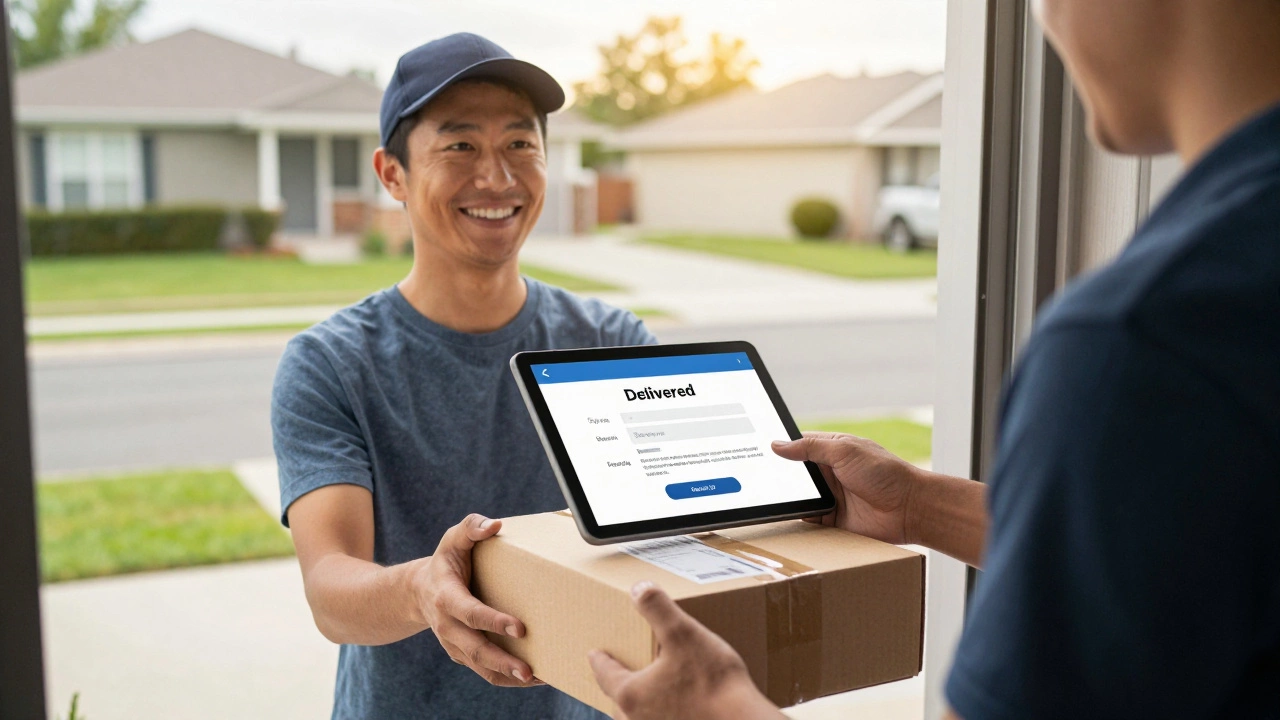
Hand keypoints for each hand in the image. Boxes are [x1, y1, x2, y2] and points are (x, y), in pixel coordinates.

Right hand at [415, 514, 538, 686]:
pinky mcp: (461, 654)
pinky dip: (504, 678)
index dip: (494, 621)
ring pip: (479, 666)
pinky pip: (482, 670)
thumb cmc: (445, 561)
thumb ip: (471, 527)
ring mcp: (453, 643)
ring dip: (506, 676)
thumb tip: (495, 524)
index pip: (471, 613)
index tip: (520, 627)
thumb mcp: (453, 539)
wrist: (419, 591)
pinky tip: (531, 678)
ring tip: (535, 678)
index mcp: (446, 597)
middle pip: (475, 649)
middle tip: (528, 669)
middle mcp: (447, 625)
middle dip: (502, 661)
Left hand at [588, 582, 783, 719]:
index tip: (594, 654)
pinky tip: (673, 707)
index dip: (599, 661)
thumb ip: (657, 608)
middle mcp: (637, 719)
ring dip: (636, 705)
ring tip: (645, 691)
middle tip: (617, 672)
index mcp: (631, 694)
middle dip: (616, 686)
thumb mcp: (683, 633)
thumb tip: (638, 588)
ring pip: (635, 718)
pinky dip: (657, 715)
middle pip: (617, 702)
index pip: (605, 675)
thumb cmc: (714, 682)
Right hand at [772, 432, 920, 544]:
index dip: (780, 449)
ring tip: (766, 500)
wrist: (909, 509)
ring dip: (788, 500)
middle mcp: (829, 473)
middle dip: (779, 478)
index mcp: (832, 450)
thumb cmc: (884, 473)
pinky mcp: (833, 520)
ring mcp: (830, 497)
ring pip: (799, 498)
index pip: (798, 446)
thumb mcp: (844, 451)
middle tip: (757, 479)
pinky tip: (785, 519)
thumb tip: (778, 444)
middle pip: (795, 475)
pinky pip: (808, 520)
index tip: (758, 451)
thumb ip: (810, 447)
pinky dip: (797, 520)